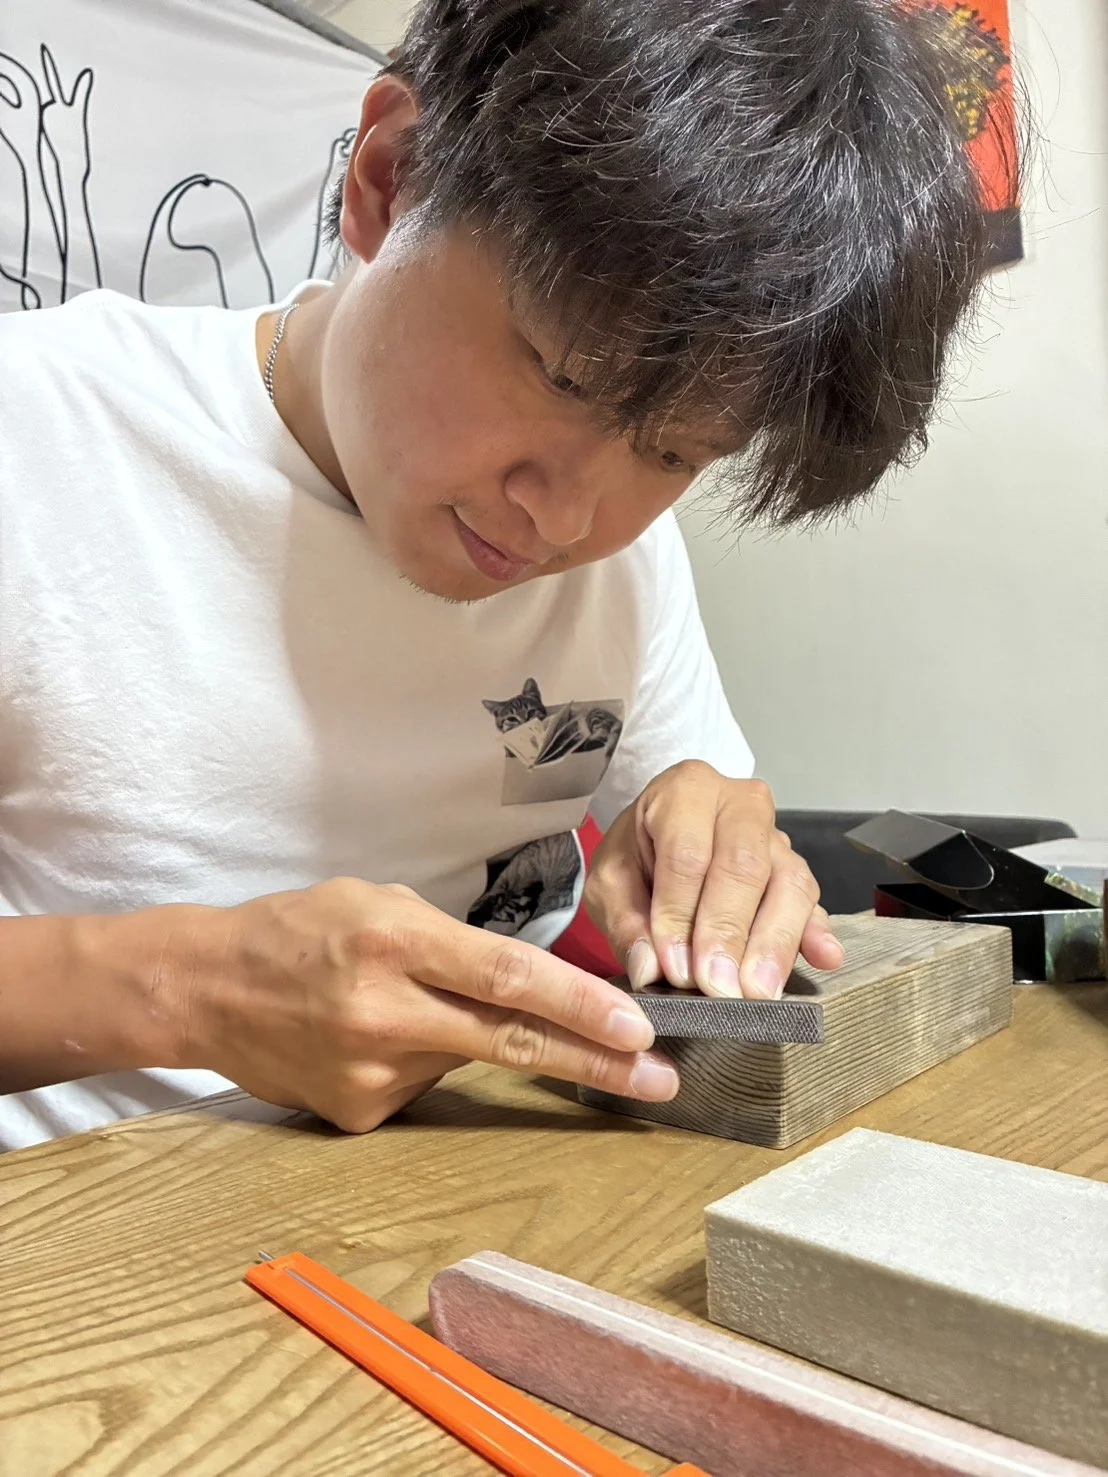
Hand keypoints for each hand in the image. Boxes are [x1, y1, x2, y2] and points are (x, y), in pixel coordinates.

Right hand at [174, 878, 675, 1131]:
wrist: (208, 989)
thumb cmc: (300, 929)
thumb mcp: (377, 902)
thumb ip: (452, 942)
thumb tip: (527, 984)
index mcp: (393, 942)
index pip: (507, 977)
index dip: (580, 1004)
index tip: (640, 1027)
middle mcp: (385, 1011)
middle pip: (513, 1042)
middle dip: (599, 1064)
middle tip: (662, 1081)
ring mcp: (372, 1071)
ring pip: (466, 1056)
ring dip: (471, 1036)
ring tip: (399, 1003)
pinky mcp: (360, 1112)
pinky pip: (424, 1082)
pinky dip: (422, 1055)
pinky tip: (371, 1034)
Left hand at [584, 761, 844, 998]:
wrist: (661, 836)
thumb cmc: (637, 854)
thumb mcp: (610, 881)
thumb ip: (626, 922)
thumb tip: (650, 969)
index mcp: (685, 791)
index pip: (687, 855)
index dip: (682, 915)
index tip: (676, 969)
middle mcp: (739, 804)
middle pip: (745, 866)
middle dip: (731, 933)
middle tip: (719, 988)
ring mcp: (776, 836)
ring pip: (788, 883)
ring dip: (774, 943)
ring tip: (759, 991)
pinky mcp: (796, 869)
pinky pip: (813, 900)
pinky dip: (817, 933)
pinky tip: (822, 958)